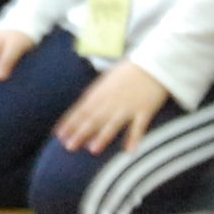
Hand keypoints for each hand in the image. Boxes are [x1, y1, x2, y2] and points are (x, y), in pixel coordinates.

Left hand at [55, 61, 170, 154]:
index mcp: (101, 92)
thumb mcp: (107, 80)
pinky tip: (129, 150)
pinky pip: (139, 126)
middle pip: (94, 118)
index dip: (70, 122)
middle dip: (80, 132)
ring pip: (114, 123)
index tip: (59, 135)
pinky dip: (134, 138)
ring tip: (93, 149)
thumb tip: (82, 108)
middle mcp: (112, 100)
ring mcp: (129, 106)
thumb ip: (95, 95)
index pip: (82, 109)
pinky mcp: (145, 110)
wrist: (154, 63)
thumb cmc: (129, 73)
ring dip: (103, 136)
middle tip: (69, 146)